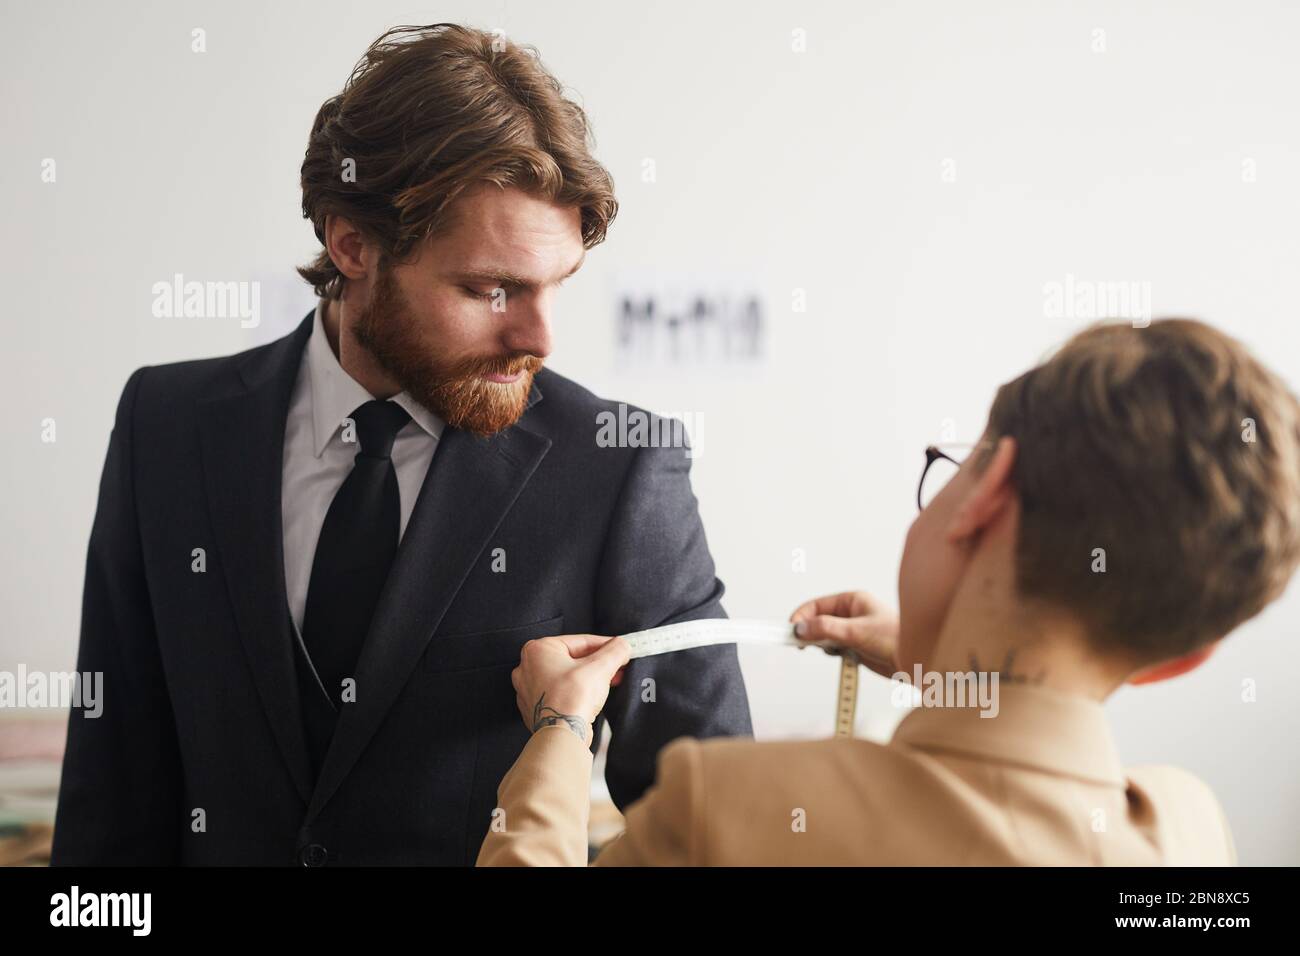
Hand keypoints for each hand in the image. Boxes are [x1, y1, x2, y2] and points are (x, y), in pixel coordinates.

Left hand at [511, 634, 630, 743]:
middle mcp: (527, 668)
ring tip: (610, 681)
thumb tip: (623, 645)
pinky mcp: (536, 709)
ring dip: (589, 678)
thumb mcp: (600, 667)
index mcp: (538, 650)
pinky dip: (577, 693)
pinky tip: (594, 697)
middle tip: (617, 666)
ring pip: (567, 677)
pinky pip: (561, 693)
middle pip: (573, 659)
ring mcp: (529, 690)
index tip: (620, 649)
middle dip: (598, 663)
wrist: (561, 736)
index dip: (605, 645)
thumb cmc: (573, 698)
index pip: (580, 641)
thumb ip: (615, 651)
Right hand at [789, 590, 898, 678]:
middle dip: (808, 630)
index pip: (817, 605)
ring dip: (820, 642)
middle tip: (798, 644)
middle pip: (818, 619)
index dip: (802, 617)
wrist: (917, 662)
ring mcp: (852, 630)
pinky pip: (834, 647)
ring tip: (823, 649)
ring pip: (824, 634)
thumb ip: (826, 629)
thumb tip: (800, 628)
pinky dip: (830, 652)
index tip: (792, 631)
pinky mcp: (855, 647)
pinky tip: (837, 656)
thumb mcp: (856, 631)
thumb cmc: (896, 639)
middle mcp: (851, 614)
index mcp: (852, 600)